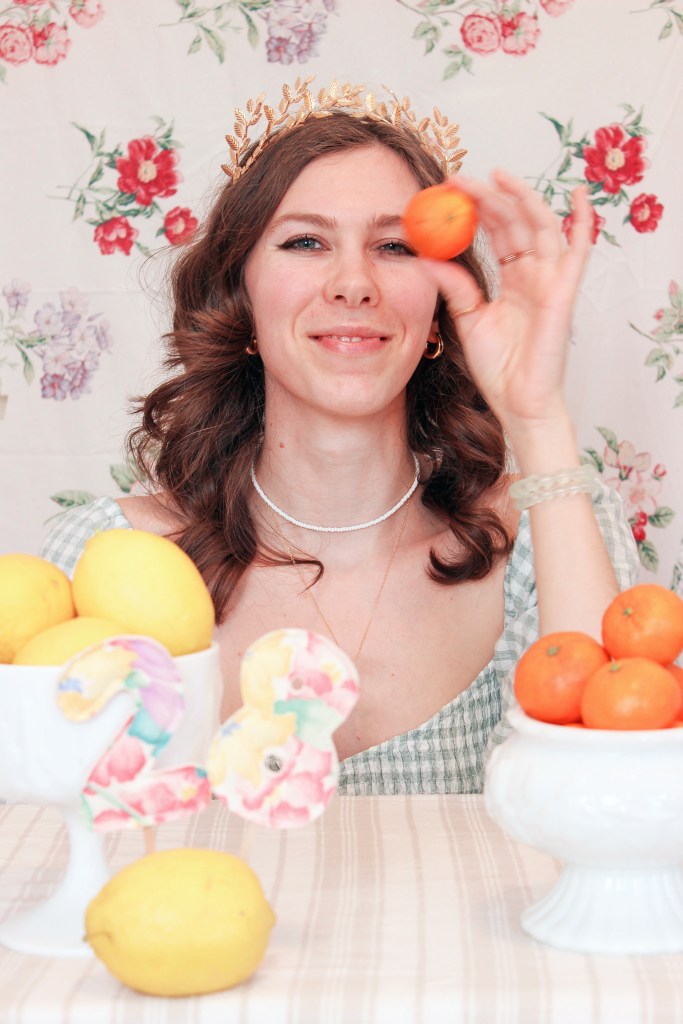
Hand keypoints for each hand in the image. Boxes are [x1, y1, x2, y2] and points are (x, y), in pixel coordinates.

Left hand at [418, 170, 591, 436]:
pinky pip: (579, 252)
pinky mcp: (564, 293)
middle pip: (516, 223)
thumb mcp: (467, 318)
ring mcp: (550, 281)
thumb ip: (453, 286)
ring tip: (496, 176)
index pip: (497, 233)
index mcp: (512, 280)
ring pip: (540, 227)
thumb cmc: (498, 367)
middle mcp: (533, 275)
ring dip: (521, 198)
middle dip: (491, 197)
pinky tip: (578, 195)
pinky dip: (583, 222)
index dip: (477, 209)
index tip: (450, 190)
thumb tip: (426, 255)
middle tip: (462, 179)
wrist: (516, 401)